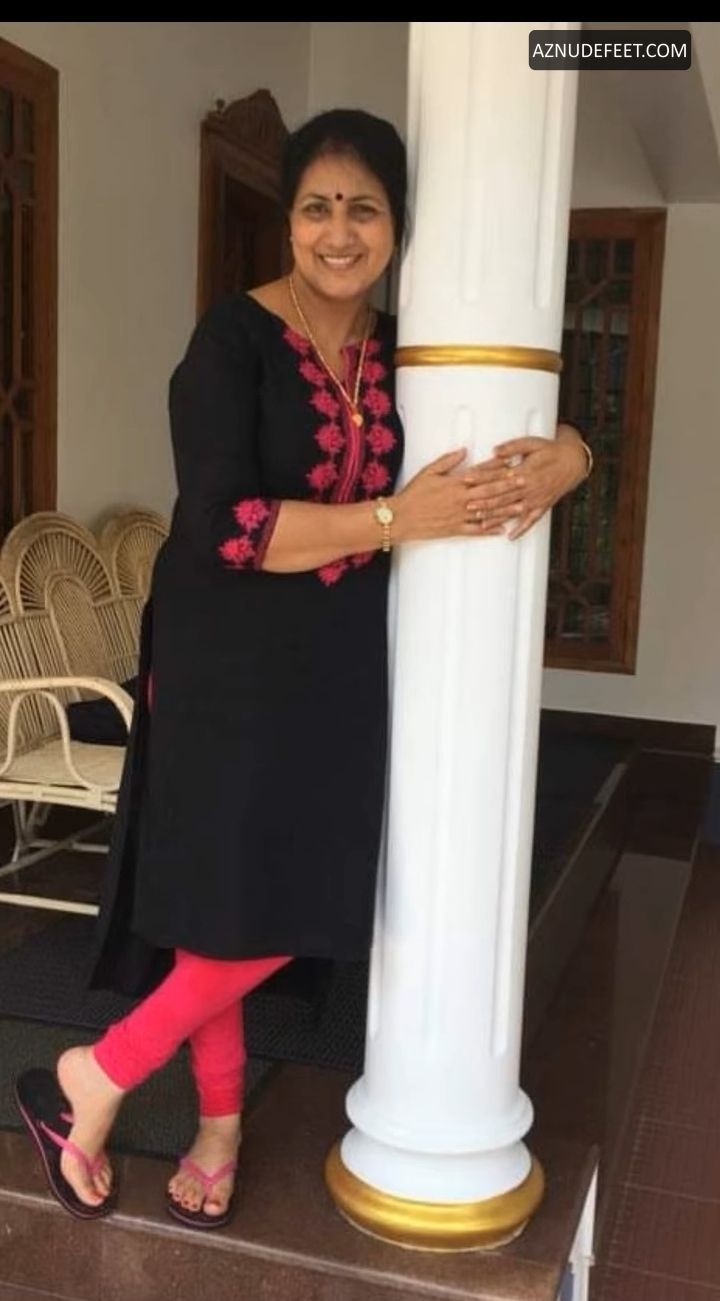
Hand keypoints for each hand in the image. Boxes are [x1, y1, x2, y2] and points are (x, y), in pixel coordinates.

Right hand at [392, 448, 518, 542]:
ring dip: (505, 508)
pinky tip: (501, 529)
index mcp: (455, 483)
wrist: (401, 518)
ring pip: (487, 512)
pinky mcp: (455, 529)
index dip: (497, 467)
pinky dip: (489, 530)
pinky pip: (475, 531)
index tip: (511, 463)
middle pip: (489, 491)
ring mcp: (459, 516)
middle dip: (508, 486)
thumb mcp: (428, 471)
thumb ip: (448, 461)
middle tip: (524, 482)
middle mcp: (460, 499)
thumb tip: (464, 450)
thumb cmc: (412, 494)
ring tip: (520, 505)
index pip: (480, 473)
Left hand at [476, 425, 588, 539]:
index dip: (481, 477)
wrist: (574, 462)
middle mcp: (529, 488)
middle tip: (467, 504)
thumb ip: (512, 447)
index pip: (498, 476)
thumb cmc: (551, 450)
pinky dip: (521, 530)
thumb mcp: (532, 443)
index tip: (467, 479)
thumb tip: (494, 451)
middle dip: (484, 501)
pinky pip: (531, 521)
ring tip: (481, 523)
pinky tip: (510, 536)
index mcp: (525, 471)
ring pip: (513, 511)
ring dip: (497, 517)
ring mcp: (536, 499)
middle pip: (503, 496)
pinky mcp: (542, 506)